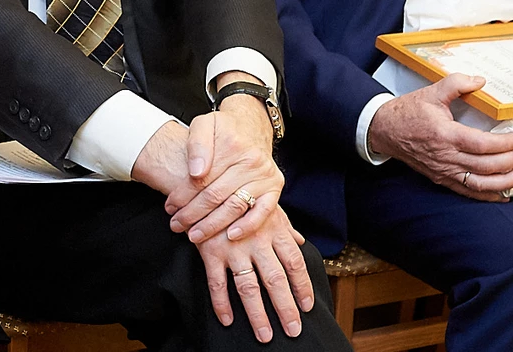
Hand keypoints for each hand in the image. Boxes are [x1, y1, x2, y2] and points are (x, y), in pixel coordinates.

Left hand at [166, 91, 280, 244]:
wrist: (251, 125)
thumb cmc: (224, 128)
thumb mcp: (204, 124)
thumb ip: (197, 145)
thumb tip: (196, 172)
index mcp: (232, 146)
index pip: (202, 179)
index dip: (183, 196)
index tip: (170, 207)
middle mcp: (251, 162)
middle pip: (216, 196)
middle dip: (193, 215)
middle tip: (177, 225)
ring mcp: (265, 176)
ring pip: (235, 207)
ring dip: (213, 225)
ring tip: (194, 234)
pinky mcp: (274, 187)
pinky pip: (262, 212)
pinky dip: (247, 226)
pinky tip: (230, 236)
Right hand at [197, 203, 314, 342]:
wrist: (206, 177)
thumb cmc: (240, 192)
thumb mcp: (266, 204)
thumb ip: (284, 226)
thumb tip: (301, 241)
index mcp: (273, 229)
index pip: (294, 262)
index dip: (302, 286)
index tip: (307, 307)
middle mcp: (256, 240)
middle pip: (275, 280)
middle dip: (285, 308)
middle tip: (293, 330)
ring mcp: (232, 247)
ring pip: (248, 287)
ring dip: (257, 314)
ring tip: (265, 335)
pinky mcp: (210, 250)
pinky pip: (217, 283)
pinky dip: (221, 304)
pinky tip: (228, 321)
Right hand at [366, 75, 512, 200]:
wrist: (384, 130)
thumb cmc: (408, 112)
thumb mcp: (431, 92)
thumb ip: (456, 83)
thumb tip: (480, 81)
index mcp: (445, 135)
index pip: (482, 145)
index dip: (505, 144)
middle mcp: (445, 156)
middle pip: (486, 166)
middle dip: (510, 160)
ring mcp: (443, 170)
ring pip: (479, 183)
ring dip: (504, 182)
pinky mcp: (441, 178)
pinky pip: (467, 191)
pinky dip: (487, 194)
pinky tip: (502, 193)